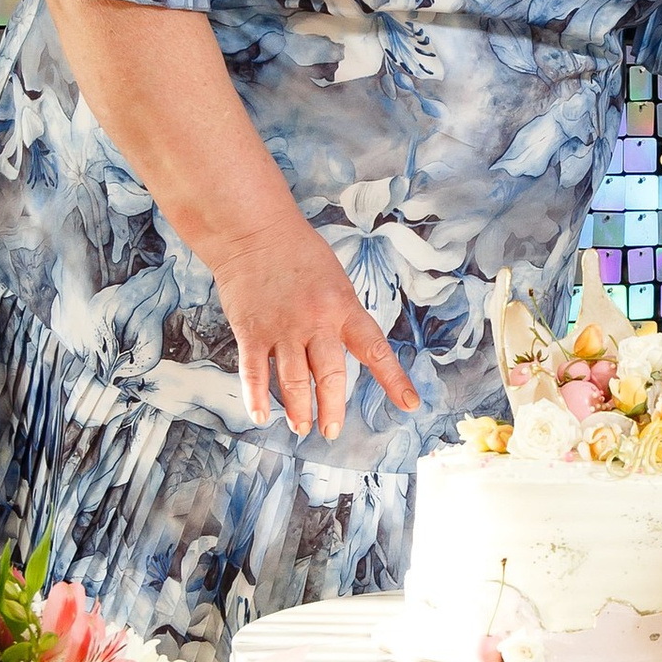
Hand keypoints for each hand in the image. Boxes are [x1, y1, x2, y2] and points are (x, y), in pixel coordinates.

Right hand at [203, 216, 421, 439]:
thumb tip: (347, 353)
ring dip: (298, 409)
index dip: (394, 380)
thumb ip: (341, 318)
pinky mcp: (251, 330)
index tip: (410, 405)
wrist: (255, 230)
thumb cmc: (299, 254)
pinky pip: (253, 371)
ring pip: (293, 380)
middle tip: (332, 431)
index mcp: (343, 308)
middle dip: (332, 408)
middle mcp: (315, 321)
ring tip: (300, 427)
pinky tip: (261, 415)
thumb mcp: (335, 281)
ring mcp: (281, 327)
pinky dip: (257, 397)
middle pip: (329, 375)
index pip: (374, 349)